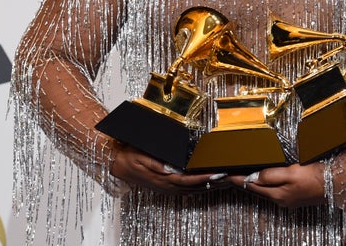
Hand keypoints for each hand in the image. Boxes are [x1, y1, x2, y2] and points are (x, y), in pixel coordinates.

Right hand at [110, 144, 227, 194]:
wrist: (117, 164)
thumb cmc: (129, 156)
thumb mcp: (141, 156)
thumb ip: (156, 163)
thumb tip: (172, 168)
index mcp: (163, 178)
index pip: (189, 180)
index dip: (204, 178)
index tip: (217, 174)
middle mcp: (167, 186)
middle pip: (194, 187)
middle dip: (212, 182)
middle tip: (228, 177)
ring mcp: (167, 188)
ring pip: (192, 189)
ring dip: (208, 186)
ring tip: (223, 180)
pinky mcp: (166, 186)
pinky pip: (186, 189)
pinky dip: (199, 187)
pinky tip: (207, 184)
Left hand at [228, 163, 325, 207]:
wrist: (334, 184)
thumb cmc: (314, 178)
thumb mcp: (291, 173)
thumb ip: (271, 175)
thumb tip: (253, 176)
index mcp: (277, 194)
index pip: (251, 185)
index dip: (236, 179)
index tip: (223, 174)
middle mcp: (279, 200)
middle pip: (255, 190)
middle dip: (241, 182)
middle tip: (227, 173)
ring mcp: (286, 200)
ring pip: (263, 190)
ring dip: (251, 183)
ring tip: (239, 175)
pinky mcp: (292, 197)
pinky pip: (272, 190)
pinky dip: (263, 184)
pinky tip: (261, 179)